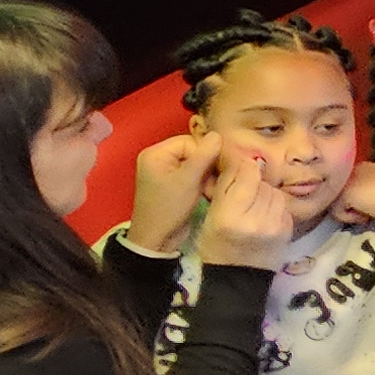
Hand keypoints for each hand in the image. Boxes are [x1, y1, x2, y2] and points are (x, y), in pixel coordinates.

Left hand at [125, 129, 219, 256]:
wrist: (157, 240)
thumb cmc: (169, 208)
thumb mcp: (188, 180)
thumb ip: (204, 156)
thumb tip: (218, 134)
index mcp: (156, 154)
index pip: (189, 142)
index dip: (205, 154)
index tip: (215, 170)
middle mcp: (159, 159)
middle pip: (193, 152)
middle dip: (207, 168)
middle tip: (213, 184)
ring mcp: (166, 173)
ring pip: (196, 165)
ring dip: (207, 177)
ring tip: (210, 192)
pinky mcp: (173, 185)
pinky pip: (192, 176)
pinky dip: (202, 184)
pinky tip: (207, 194)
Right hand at [194, 144, 300, 268]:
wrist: (238, 278)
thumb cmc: (218, 244)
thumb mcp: (212, 215)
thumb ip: (227, 185)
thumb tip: (242, 157)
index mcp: (230, 214)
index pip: (247, 174)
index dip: (245, 166)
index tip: (242, 168)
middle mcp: (254, 219)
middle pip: (262, 183)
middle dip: (254, 184)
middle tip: (245, 195)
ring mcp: (274, 226)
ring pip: (275, 193)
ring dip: (266, 195)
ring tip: (255, 207)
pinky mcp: (287, 231)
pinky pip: (283, 207)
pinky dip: (275, 207)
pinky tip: (265, 217)